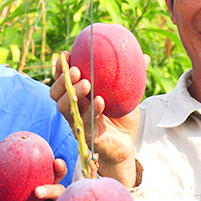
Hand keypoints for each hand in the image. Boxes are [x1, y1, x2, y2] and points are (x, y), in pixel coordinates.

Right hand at [49, 52, 141, 186]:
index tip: (66, 54)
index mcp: (80, 97)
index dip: (61, 68)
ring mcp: (78, 123)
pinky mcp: (86, 136)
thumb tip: (144, 57)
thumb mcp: (129, 96)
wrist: (127, 146)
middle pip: (56, 93)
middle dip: (62, 79)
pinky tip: (100, 101)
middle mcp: (74, 109)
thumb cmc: (123, 120)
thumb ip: (132, 77)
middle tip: (76, 69)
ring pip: (65, 107)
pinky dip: (92, 110)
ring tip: (86, 83)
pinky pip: (85, 122)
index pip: (63, 80)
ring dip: (73, 93)